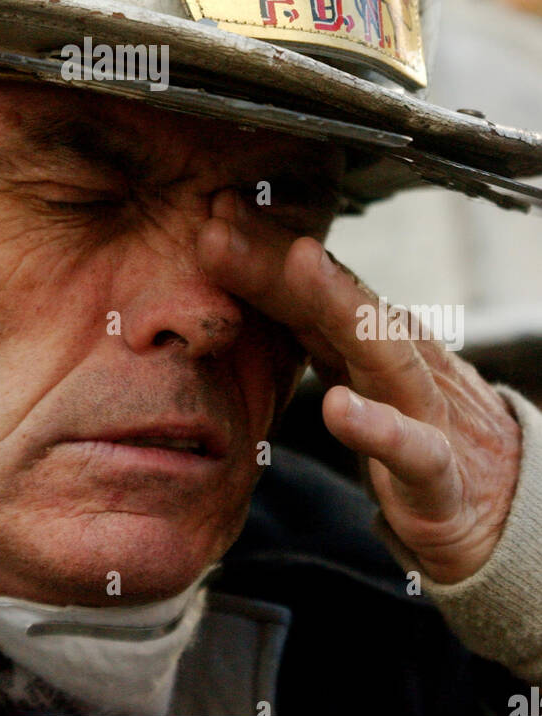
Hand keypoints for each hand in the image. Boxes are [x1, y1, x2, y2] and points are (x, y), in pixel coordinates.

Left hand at [197, 191, 521, 584]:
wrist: (502, 505)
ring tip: (299, 264)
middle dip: (277, 259)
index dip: (259, 248)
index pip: (306, 285)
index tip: (213, 210)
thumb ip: (306, 328)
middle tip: (222, 224)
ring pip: (380, 350)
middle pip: (331, 301)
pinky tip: (339, 410)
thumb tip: (236, 273)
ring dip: (338, 304)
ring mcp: (423, 410)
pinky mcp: (438, 475)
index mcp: (364, 339)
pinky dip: (378, 429)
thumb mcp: (353, 373)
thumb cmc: (414, 427)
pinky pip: (413, 451)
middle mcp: (394, 359)